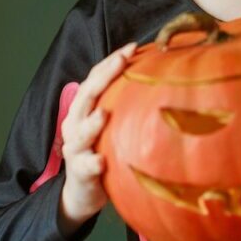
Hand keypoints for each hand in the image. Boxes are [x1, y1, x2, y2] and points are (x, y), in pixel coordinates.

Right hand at [57, 41, 137, 234]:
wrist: (82, 193)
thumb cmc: (104, 151)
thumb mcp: (113, 127)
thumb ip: (127, 107)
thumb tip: (165, 81)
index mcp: (83, 110)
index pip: (94, 79)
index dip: (110, 62)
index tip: (132, 46)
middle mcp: (75, 124)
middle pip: (86, 96)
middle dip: (103, 77)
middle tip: (121, 61)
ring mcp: (75, 149)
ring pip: (81, 132)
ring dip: (92, 123)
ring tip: (104, 113)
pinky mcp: (80, 173)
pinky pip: (86, 167)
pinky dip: (92, 163)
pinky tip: (102, 161)